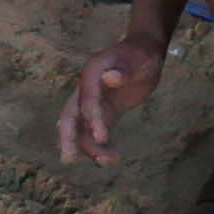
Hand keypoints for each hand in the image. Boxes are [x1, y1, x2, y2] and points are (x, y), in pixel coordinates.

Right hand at [53, 37, 167, 162]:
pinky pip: (95, 132)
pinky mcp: (103, 113)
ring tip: (109, 161)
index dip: (92, 117)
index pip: (87, 97)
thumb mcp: (139, 59)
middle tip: (68, 159)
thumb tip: (110, 78)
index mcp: (92, 72)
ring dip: (88, 147)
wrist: (145, 52)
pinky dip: (100, 146)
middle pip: (70, 115)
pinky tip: (112, 158)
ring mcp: (93, 102)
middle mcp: (87, 88)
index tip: (102, 137)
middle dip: (67, 137)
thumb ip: (125, 68)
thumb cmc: (142, 54)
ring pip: (81, 128)